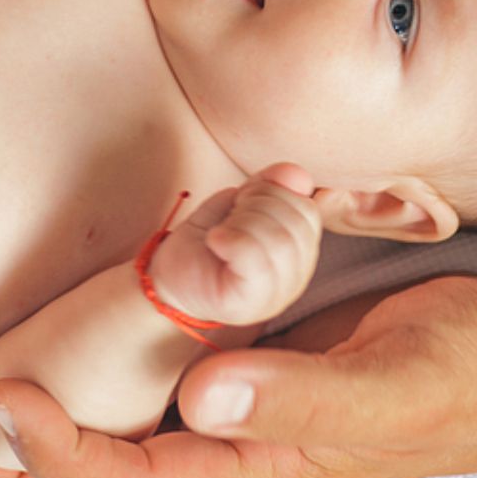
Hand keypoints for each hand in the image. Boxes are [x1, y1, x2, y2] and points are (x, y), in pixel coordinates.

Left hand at [0, 272, 476, 477]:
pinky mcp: (241, 385)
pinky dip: (91, 402)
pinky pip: (151, 412)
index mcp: (263, 472)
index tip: (2, 399)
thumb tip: (204, 400)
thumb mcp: (396, 383)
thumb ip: (305, 398)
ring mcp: (235, 428)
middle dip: (19, 473)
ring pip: (118, 465)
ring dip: (41, 446)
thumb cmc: (464, 374)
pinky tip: (64, 366)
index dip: (57, 455)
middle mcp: (236, 459)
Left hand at [150, 164, 321, 325]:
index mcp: (298, 251)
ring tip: (221, 232)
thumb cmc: (205, 242)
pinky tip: (215, 241)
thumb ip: (268, 187)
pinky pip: (254, 259)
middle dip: (255, 204)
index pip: (307, 210)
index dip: (272, 191)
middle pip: (297, 224)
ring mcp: (277, 294)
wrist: (170, 278)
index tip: (241, 200)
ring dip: (240, 222)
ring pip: (279, 241)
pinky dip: (230, 239)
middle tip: (229, 217)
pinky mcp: (250, 303)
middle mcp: (296, 277)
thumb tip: (297, 174)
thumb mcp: (236, 204)